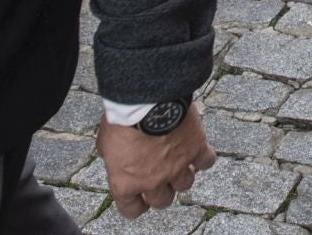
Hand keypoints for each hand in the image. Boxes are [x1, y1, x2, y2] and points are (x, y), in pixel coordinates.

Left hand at [98, 106, 216, 218]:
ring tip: (178, 160)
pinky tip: (196, 148)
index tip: (138, 196)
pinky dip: (203, 157)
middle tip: (159, 177)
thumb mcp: (105, 141)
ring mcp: (177, 167)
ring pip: (185, 185)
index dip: (136, 203)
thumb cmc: (121, 119)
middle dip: (161, 190)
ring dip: (181, 175)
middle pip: (163, 201)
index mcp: (126, 183)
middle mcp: (153, 181)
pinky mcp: (196, 149)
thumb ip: (110, 155)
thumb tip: (110, 154)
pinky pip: (206, 162)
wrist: (146, 101)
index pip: (132, 210)